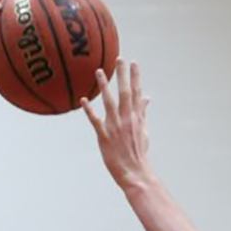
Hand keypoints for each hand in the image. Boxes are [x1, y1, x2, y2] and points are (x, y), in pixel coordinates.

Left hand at [81, 59, 154, 190]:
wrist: (134, 171)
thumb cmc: (138, 151)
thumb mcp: (143, 129)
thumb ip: (142, 112)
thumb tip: (147, 97)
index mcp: (136, 116)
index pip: (137, 92)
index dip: (135, 77)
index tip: (134, 62)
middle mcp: (127, 118)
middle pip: (124, 92)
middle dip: (122, 75)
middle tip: (119, 59)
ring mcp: (115, 126)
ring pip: (109, 102)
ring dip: (103, 86)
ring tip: (98, 71)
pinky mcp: (104, 136)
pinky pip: (95, 120)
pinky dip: (89, 110)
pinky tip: (83, 99)